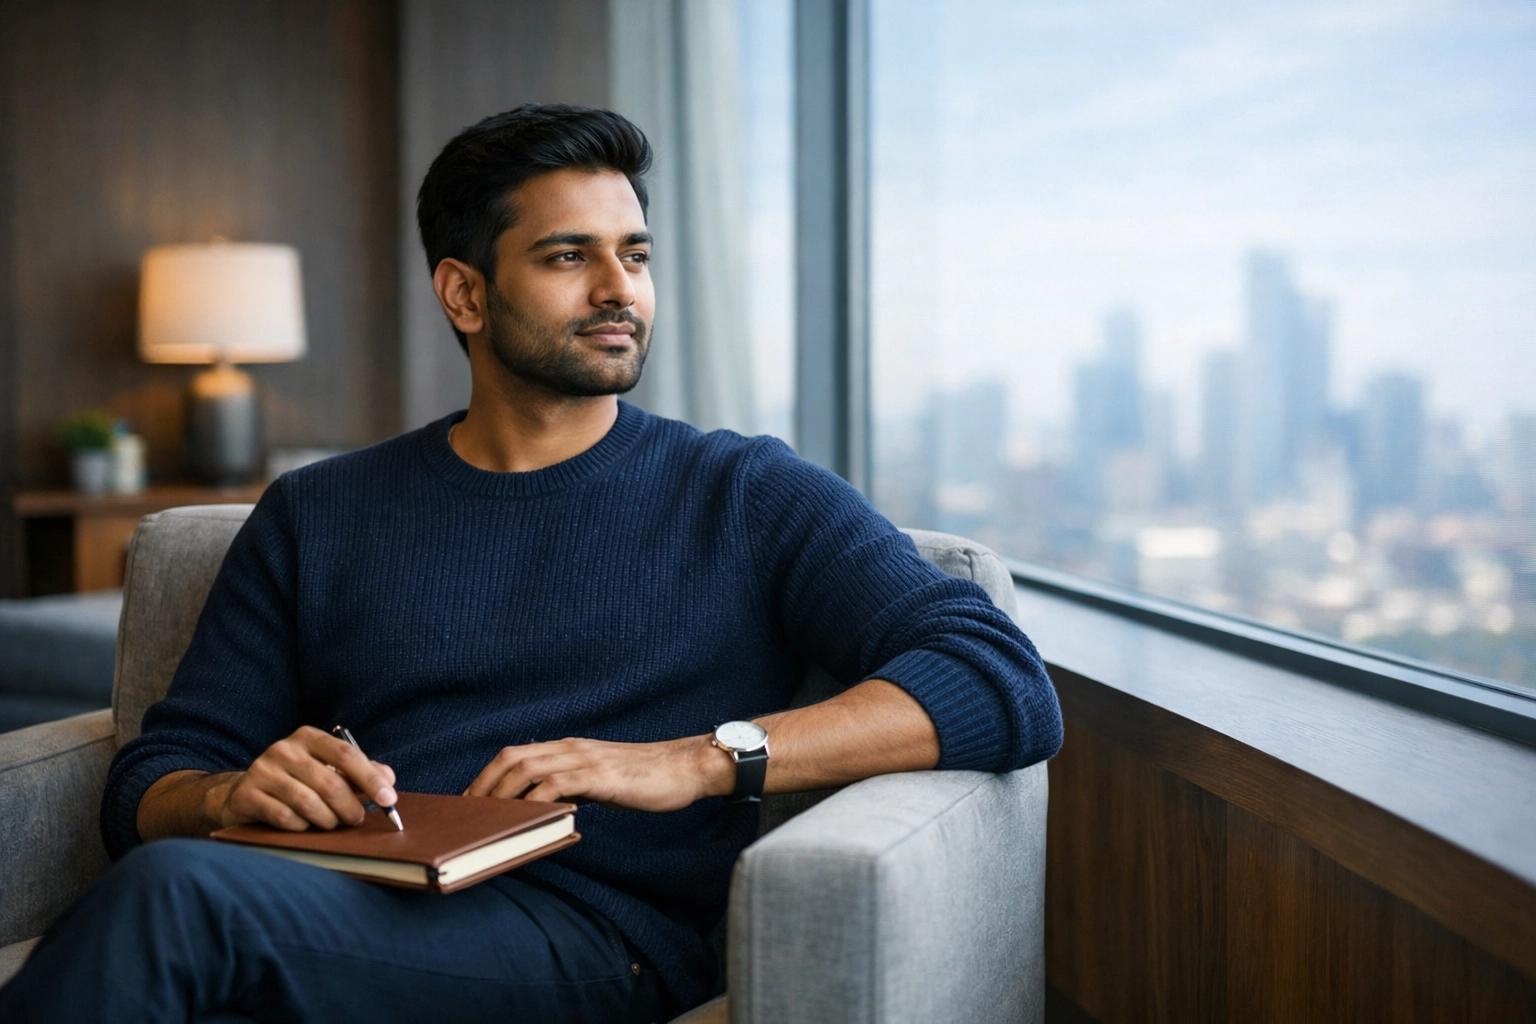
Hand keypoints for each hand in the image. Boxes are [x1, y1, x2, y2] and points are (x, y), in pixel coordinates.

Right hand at [206, 725, 397, 831]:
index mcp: (308, 737)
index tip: (389, 800)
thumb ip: (360, 772)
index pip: (346, 754)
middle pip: (329, 782)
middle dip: (350, 806)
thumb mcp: (328, 770)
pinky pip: (284, 817)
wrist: (246, 792)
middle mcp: (284, 749)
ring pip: (307, 802)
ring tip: (333, 824)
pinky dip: (302, 826)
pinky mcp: (247, 794)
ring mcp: (263, 771)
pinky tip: (305, 826)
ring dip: (327, 820)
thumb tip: (388, 779)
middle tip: (357, 819)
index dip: (370, 778)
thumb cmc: (297, 780)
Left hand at [463, 735, 733, 811]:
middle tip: (467, 814)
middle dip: (483, 784)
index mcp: (570, 748)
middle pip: (511, 757)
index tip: (471, 800)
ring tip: (487, 820)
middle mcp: (571, 748)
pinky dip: (534, 800)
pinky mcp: (600, 775)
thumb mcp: (603, 782)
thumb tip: (547, 809)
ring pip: (527, 768)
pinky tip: (526, 819)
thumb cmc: (647, 779)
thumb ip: (575, 788)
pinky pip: (556, 784)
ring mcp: (585, 759)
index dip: (488, 775)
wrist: (687, 767)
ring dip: (501, 794)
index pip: (516, 754)